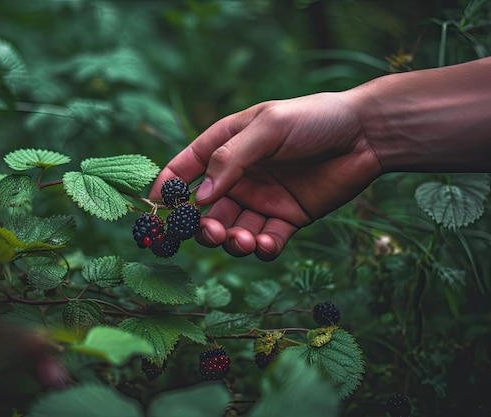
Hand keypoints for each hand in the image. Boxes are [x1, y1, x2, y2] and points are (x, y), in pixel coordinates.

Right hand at [150, 92, 381, 260]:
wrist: (366, 134)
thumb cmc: (314, 119)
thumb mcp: (268, 127)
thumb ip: (232, 159)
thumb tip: (201, 197)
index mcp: (228, 146)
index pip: (188, 167)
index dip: (167, 185)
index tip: (153, 206)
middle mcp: (241, 176)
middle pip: (207, 208)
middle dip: (202, 225)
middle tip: (211, 231)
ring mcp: (263, 198)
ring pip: (233, 229)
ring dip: (231, 240)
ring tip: (243, 240)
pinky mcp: (288, 218)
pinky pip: (266, 240)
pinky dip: (262, 247)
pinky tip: (266, 243)